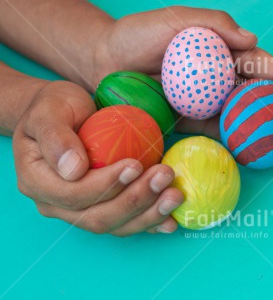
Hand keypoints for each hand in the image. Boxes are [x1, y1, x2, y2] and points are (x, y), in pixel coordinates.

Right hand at [13, 81, 182, 235]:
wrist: (59, 115)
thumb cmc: (54, 107)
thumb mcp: (48, 111)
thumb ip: (55, 137)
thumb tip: (73, 169)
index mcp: (37, 182)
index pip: (74, 194)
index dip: (106, 185)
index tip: (135, 165)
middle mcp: (55, 205)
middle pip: (98, 216)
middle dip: (135, 200)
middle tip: (165, 176)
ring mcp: (79, 212)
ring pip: (115, 225)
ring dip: (148, 214)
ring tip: (175, 196)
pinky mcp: (101, 209)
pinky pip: (126, 223)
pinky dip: (150, 223)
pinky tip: (171, 221)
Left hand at [93, 6, 272, 140]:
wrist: (104, 62)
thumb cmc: (137, 36)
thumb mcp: (174, 20)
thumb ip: (212, 23)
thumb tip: (251, 39)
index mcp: (221, 53)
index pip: (258, 64)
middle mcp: (219, 80)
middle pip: (260, 94)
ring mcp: (208, 104)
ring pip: (247, 117)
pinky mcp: (192, 124)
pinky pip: (219, 134)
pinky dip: (241, 142)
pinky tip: (260, 151)